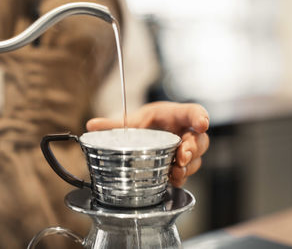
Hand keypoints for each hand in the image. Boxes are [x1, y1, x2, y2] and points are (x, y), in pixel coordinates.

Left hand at [86, 101, 209, 186]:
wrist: (148, 132)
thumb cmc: (146, 122)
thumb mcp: (132, 121)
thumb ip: (114, 124)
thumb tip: (91, 125)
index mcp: (174, 115)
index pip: (193, 112)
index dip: (200, 117)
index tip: (201, 124)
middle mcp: (184, 132)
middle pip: (200, 139)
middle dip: (193, 149)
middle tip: (181, 156)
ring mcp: (186, 149)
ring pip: (196, 158)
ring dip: (188, 166)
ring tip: (175, 171)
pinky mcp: (181, 164)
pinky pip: (187, 172)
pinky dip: (180, 177)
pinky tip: (172, 179)